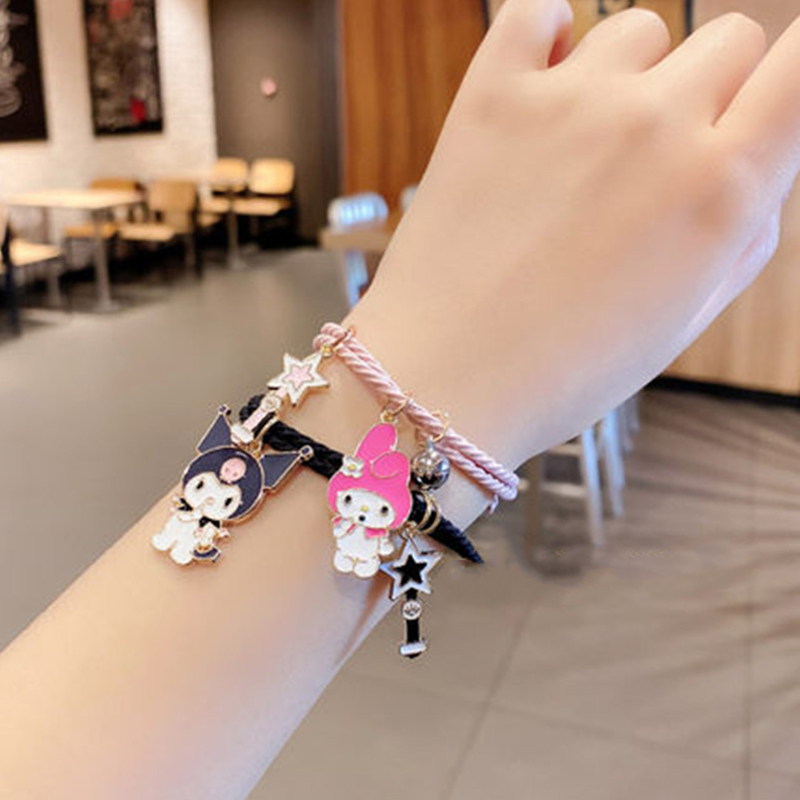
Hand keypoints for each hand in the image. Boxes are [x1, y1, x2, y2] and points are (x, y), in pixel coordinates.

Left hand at [346, 0, 799, 465]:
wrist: (444, 378)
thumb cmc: (563, 367)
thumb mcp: (684, 319)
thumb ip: (743, 233)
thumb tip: (759, 168)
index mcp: (719, 188)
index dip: (792, 78)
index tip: (771, 96)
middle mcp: (653, 125)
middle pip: (726, 40)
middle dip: (711, 90)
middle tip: (663, 153)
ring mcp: (568, 101)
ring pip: (638, 28)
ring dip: (631, 75)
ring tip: (587, 145)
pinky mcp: (491, 96)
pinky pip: (536, 11)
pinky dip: (549, 33)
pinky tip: (545, 78)